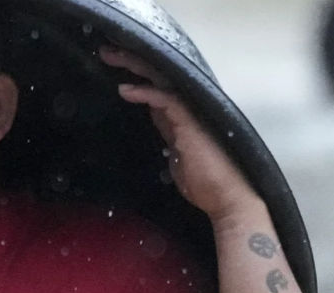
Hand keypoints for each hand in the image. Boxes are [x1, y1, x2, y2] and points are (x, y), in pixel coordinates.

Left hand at [99, 45, 259, 222]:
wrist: (228, 199)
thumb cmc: (205, 183)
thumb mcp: (178, 158)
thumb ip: (168, 139)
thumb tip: (158, 129)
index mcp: (182, 116)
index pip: (157, 88)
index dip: (137, 76)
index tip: (113, 68)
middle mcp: (188, 108)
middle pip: (158, 75)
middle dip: (131, 61)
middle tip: (106, 51)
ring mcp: (191, 113)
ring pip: (161, 78)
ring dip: (134, 66)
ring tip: (110, 56)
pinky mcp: (190, 123)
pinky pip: (166, 99)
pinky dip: (145, 92)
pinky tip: (125, 90)